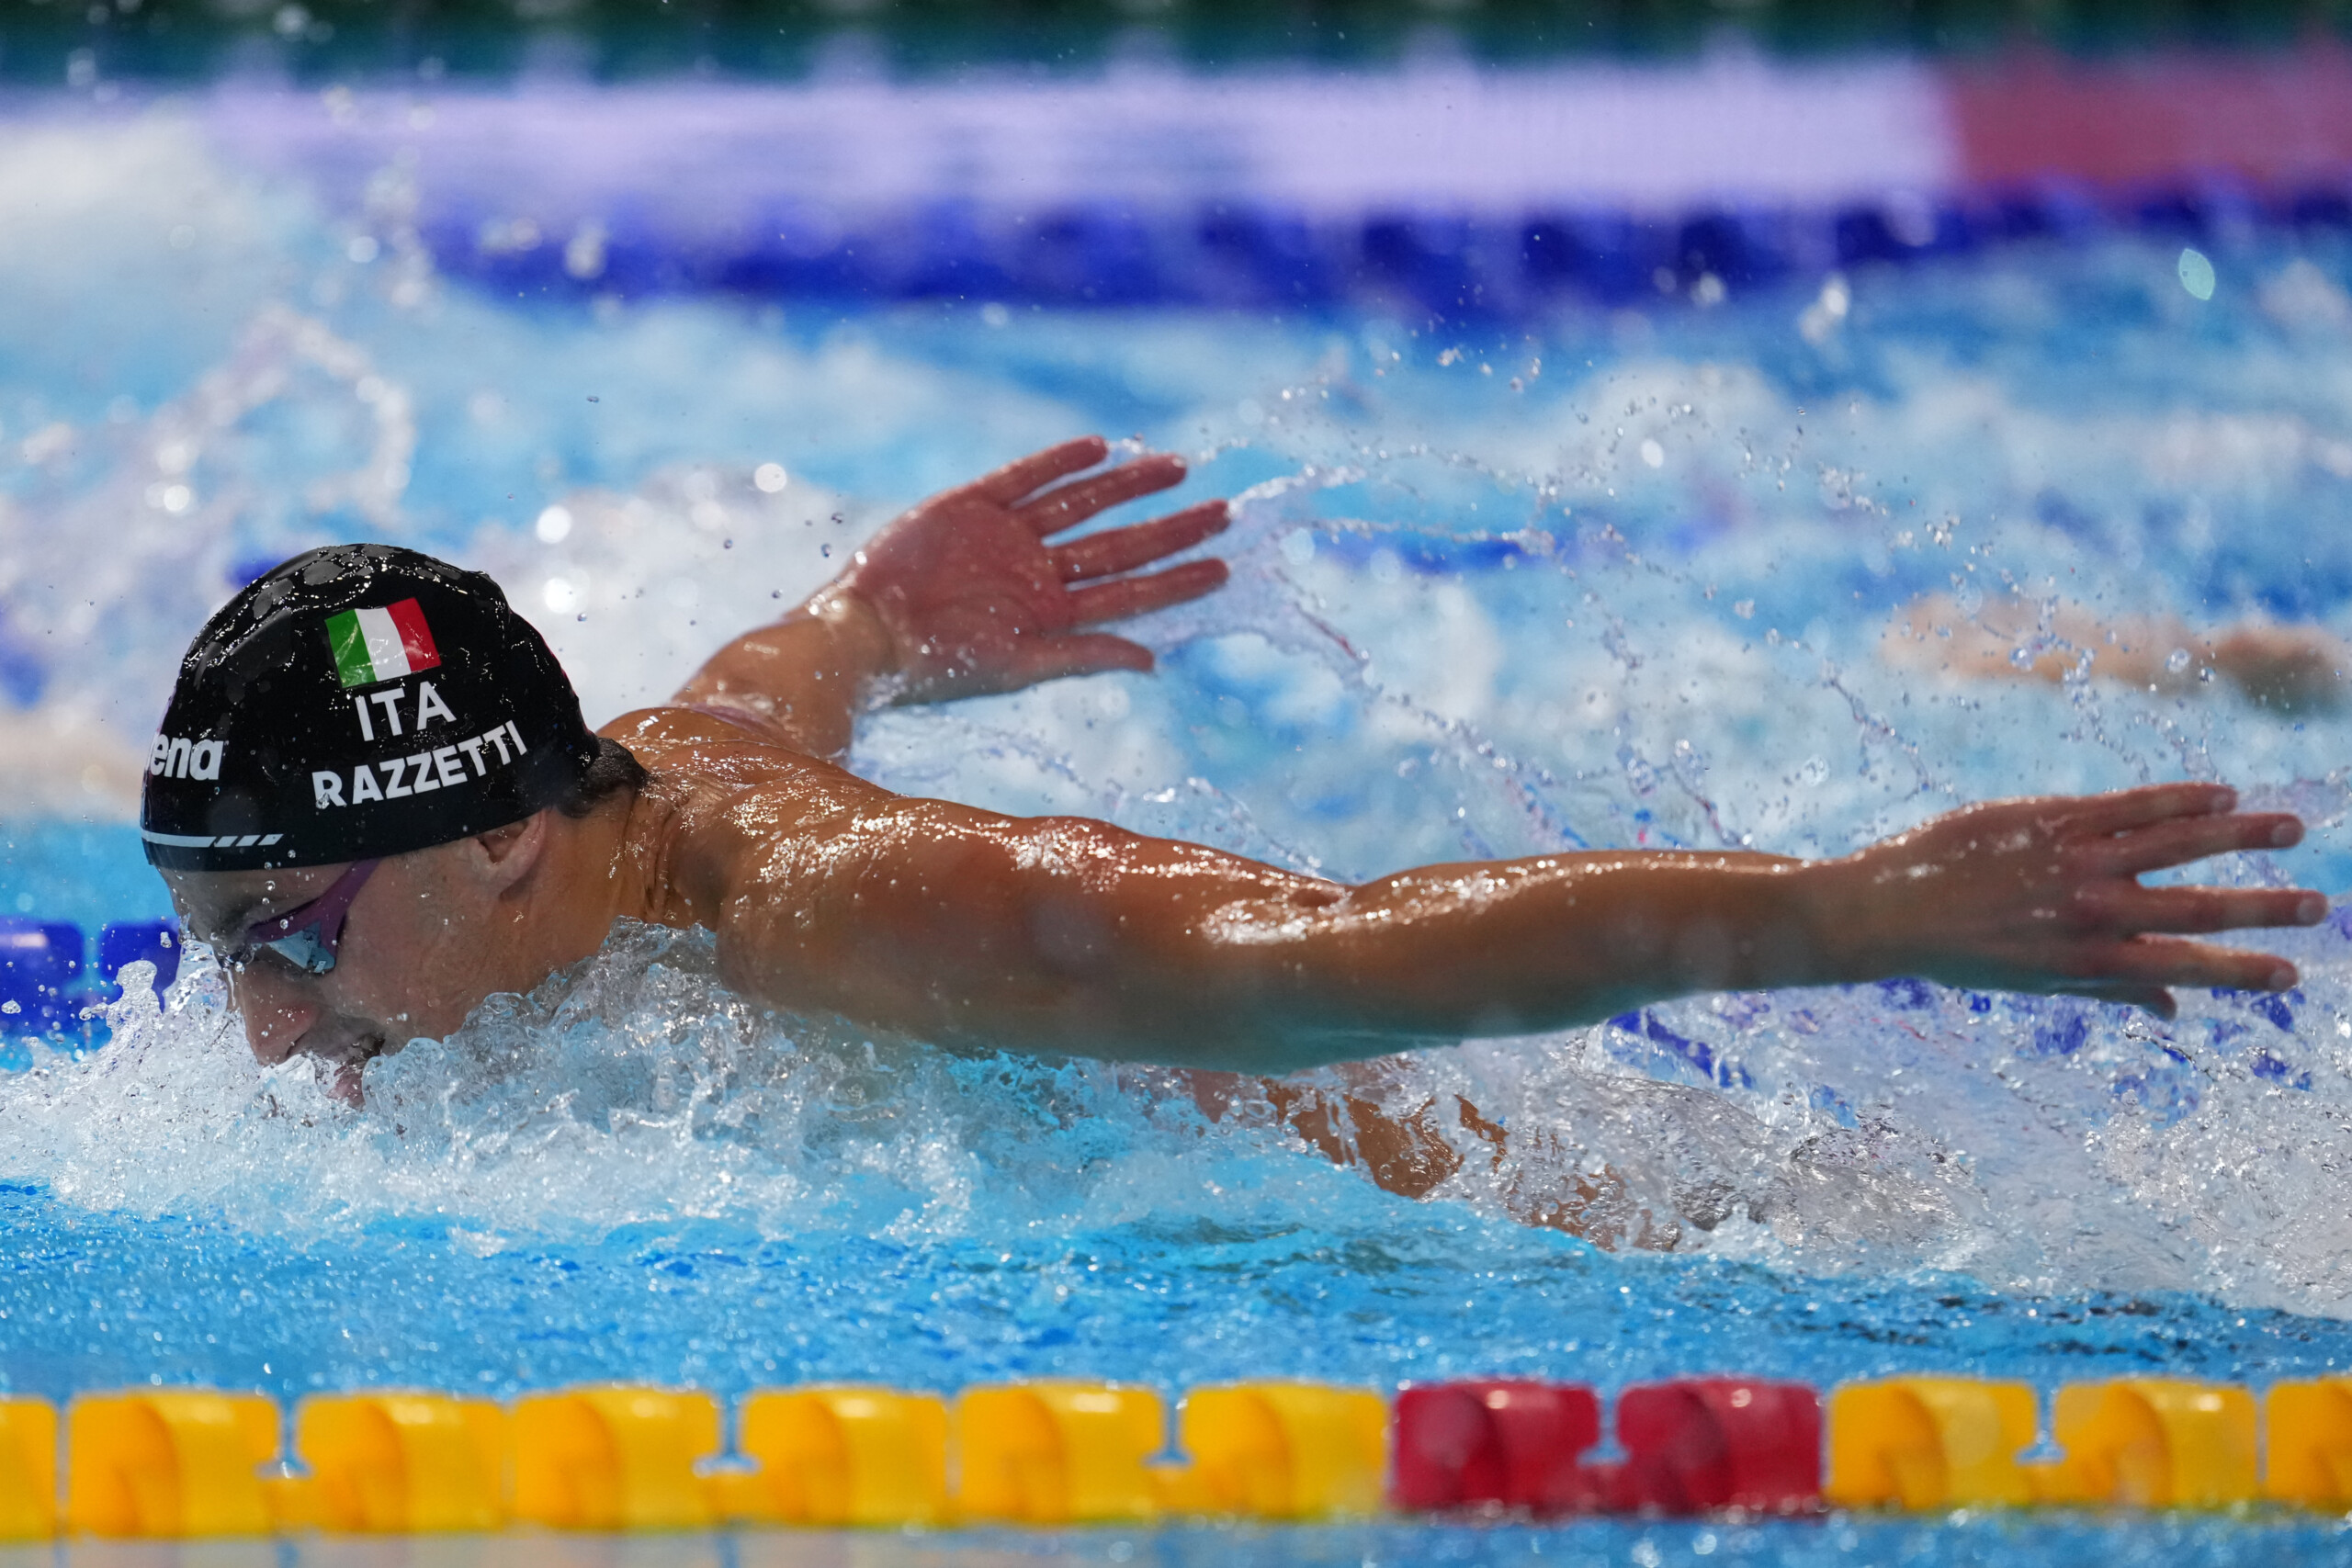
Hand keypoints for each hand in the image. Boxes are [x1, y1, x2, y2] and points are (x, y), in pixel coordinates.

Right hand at [827, 436, 1228, 702]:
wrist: (866, 635)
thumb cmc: (938, 666)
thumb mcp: (1017, 666)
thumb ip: (1084, 655)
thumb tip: (1154, 661)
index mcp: (1052, 614)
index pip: (1130, 593)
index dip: (1177, 580)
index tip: (1224, 566)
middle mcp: (1037, 573)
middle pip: (1119, 545)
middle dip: (1170, 528)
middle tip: (1223, 511)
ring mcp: (1007, 537)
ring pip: (1083, 504)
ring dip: (1128, 485)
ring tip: (1177, 468)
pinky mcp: (970, 506)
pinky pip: (1024, 479)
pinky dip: (1059, 462)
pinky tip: (1099, 447)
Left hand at [1821, 783, 2326, 1016]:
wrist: (1887, 910)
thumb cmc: (1962, 951)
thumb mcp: (2038, 983)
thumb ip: (2110, 989)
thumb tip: (2173, 1010)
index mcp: (2091, 961)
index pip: (2186, 968)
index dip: (2243, 972)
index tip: (2292, 974)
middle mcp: (2092, 912)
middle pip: (2197, 908)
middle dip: (2263, 908)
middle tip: (2319, 906)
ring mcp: (2075, 862)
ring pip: (2176, 843)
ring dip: (2240, 836)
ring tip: (2289, 830)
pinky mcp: (2053, 820)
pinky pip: (2130, 805)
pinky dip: (2179, 798)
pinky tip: (2222, 794)